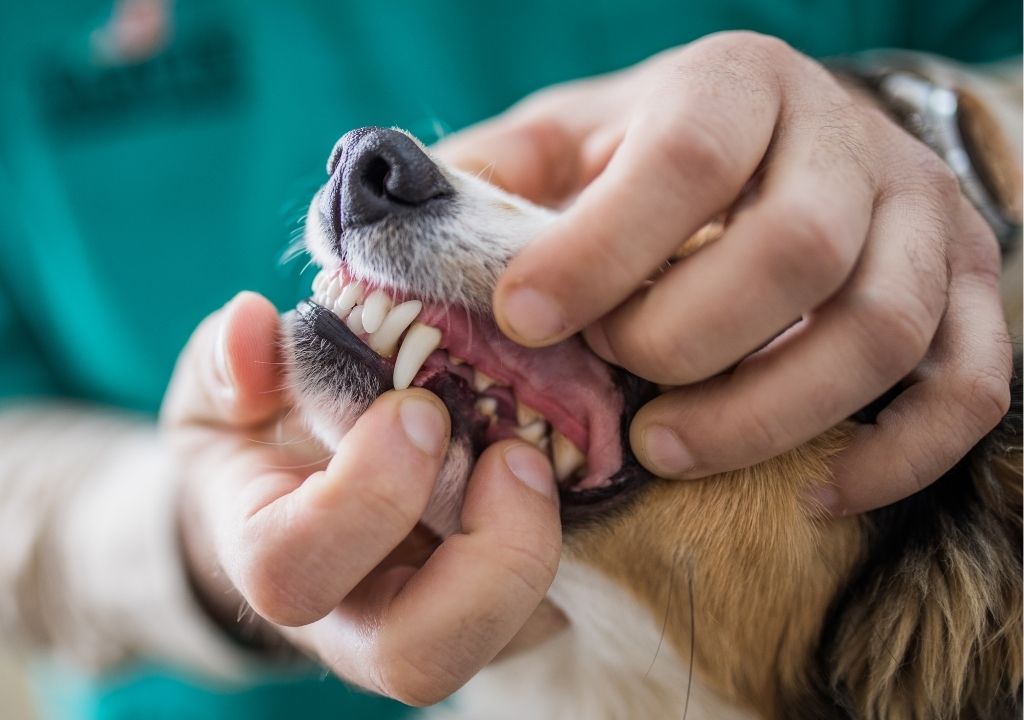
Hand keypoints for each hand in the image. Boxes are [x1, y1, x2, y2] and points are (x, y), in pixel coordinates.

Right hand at [163, 292, 562, 703]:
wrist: (297, 494)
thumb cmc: (260, 438)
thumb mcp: (225, 390)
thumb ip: (229, 362)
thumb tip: (251, 326)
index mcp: (274, 558)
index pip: (296, 571)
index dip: (364, 498)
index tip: (418, 410)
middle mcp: (354, 618)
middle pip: (418, 660)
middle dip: (482, 559)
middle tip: (512, 455)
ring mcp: (430, 624)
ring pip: (500, 646)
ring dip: (537, 551)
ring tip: (537, 459)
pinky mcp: (495, 613)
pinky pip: (549, 611)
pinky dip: (572, 543)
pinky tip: (567, 467)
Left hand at [436, 32, 1011, 514]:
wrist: (782, 147)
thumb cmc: (651, 159)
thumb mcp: (563, 144)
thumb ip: (487, 181)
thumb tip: (388, 236)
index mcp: (735, 87)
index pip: (686, 158)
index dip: (603, 248)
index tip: (526, 318)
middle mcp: (844, 142)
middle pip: (795, 250)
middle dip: (688, 340)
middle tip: (615, 389)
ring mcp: (923, 221)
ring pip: (882, 330)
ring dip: (770, 412)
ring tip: (672, 450)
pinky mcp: (968, 297)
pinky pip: (967, 390)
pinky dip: (895, 457)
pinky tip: (812, 495)